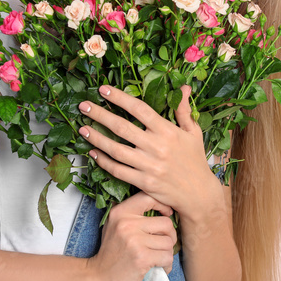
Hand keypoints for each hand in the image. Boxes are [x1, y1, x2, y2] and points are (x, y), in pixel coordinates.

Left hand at [77, 84, 224, 223]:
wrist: (198, 193)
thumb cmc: (195, 160)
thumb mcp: (193, 132)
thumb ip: (184, 110)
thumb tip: (184, 87)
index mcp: (168, 131)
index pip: (139, 109)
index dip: (120, 98)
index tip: (103, 89)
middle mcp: (157, 147)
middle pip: (122, 127)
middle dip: (99, 114)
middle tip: (83, 105)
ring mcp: (148, 166)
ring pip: (116, 150)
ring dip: (96, 138)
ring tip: (82, 128)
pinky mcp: (143, 182)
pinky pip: (118, 170)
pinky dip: (103, 161)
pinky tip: (93, 153)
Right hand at [87, 191, 175, 280]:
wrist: (97, 279)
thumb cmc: (111, 254)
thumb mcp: (116, 227)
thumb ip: (134, 216)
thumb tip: (165, 209)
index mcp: (120, 212)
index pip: (150, 197)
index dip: (164, 205)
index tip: (166, 215)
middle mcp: (126, 223)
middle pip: (166, 223)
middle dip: (169, 237)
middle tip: (160, 246)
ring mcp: (134, 240)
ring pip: (169, 242)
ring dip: (166, 254)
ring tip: (155, 259)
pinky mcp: (141, 257)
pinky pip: (167, 257)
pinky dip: (166, 265)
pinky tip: (156, 268)